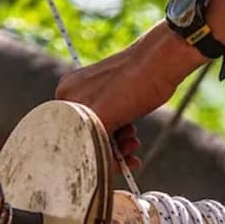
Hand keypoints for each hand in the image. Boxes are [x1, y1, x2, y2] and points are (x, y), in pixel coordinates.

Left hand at [56, 24, 202, 167]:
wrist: (158, 60)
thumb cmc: (144, 76)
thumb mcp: (115, 98)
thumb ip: (103, 117)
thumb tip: (105, 147)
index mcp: (68, 88)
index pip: (74, 129)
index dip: (98, 142)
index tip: (117, 146)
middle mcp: (66, 97)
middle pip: (79, 141)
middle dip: (107, 151)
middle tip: (128, 150)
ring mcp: (77, 109)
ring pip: (88, 149)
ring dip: (114, 156)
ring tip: (133, 146)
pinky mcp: (93, 120)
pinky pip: (98, 155)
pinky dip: (114, 163)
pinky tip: (132, 158)